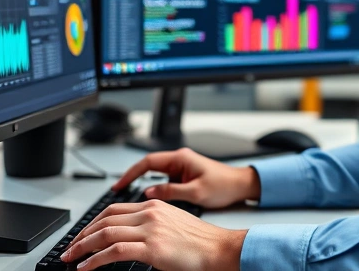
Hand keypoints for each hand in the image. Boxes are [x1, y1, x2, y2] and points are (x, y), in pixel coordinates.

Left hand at [61, 199, 246, 270]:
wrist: (217, 248)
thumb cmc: (199, 240)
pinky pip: (114, 251)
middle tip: (69, 249)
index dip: (91, 223)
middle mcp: (149, 213)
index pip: (112, 210)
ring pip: (105, 234)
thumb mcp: (171, 223)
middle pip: (104, 219)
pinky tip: (86, 267)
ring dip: (83, 247)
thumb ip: (149, 224)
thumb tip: (127, 236)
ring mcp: (150, 229)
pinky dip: (95, 260)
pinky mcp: (152, 247)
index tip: (81, 236)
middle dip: (82, 235)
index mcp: (153, 205)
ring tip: (71, 259)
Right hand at [113, 148, 260, 208]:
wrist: (240, 186)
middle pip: (148, 166)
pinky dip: (153, 188)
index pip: (148, 162)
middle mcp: (179, 160)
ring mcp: (181, 168)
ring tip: (128, 197)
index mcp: (181, 159)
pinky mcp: (184, 176)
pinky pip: (163, 180)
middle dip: (131, 178)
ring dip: (142, 183)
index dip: (131, 173)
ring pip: (155, 174)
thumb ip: (170, 191)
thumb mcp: (195, 192)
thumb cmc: (224, 186)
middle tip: (117, 191)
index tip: (119, 185)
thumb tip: (148, 193)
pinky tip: (148, 199)